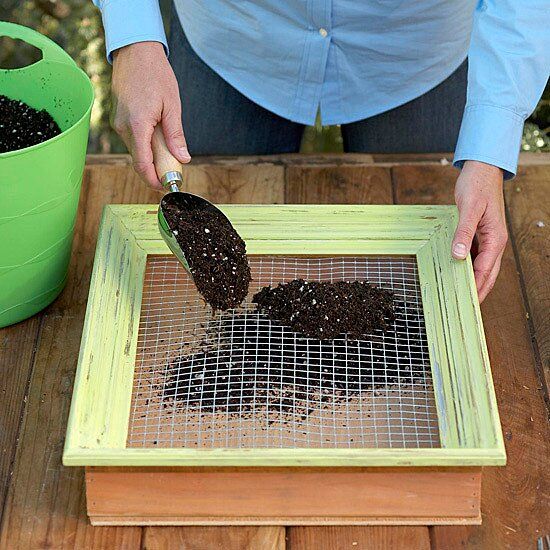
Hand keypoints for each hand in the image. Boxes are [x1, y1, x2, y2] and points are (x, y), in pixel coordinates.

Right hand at [111, 41, 189, 188]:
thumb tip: (183, 158)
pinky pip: (133, 139)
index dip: (154, 179)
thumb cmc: (155, 74)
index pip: (142, 164)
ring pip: (136, 150)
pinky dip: (146, 144)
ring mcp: (119, 123)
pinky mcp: (119, 119)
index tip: (166, 186)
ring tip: (169, 148)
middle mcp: (123, 127)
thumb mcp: (172, 106)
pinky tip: (159, 136)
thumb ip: (176, 135)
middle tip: (174, 170)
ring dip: (152, 155)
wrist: (135, 51)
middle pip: (139, 160)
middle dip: (156, 169)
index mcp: (137, 125)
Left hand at [452, 160, 506, 302]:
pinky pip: (474, 255)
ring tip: (458, 294)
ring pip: (481, 266)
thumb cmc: (477, 186)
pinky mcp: (479, 233)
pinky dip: (466, 265)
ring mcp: (488, 238)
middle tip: (465, 308)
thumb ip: (463, 233)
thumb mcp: (468, 209)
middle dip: (478, 291)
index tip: (468, 304)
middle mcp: (494, 241)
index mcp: (495, 239)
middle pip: (488, 274)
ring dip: (472, 280)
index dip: (477, 289)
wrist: (481, 170)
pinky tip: (455, 271)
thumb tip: (459, 257)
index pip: (486, 271)